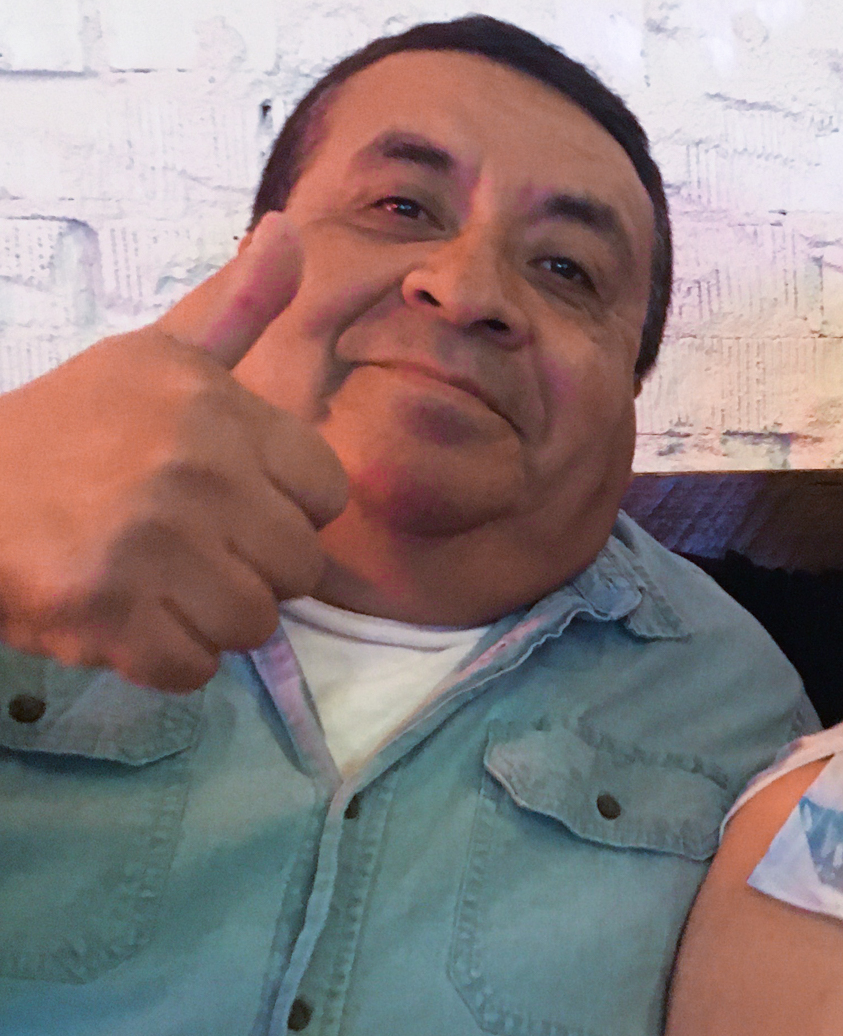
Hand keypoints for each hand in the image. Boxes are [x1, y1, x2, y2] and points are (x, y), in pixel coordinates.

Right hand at [0, 213, 348, 690]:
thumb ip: (238, 308)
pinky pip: (195, 668)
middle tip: (179, 545)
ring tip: (150, 579)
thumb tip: (293, 230)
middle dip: (247, 569)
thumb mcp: (155, 357)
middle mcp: (195, 469)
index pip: (328, 494)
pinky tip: (122, 618)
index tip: (227, 499)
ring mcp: (153, 541)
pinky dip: (161, 660)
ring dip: (207, 619)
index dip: (282, 508)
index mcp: (218, 409)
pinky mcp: (107, 610)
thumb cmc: (65, 429)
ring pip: (255, 624)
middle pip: (299, 568)